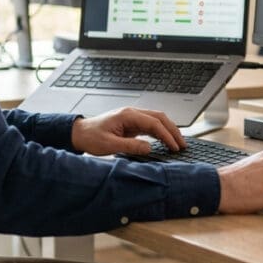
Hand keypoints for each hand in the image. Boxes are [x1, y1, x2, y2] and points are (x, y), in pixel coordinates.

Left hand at [71, 107, 185, 156]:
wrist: (79, 133)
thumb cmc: (91, 137)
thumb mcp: (109, 145)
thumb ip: (130, 146)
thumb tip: (149, 148)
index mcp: (128, 115)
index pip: (154, 123)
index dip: (167, 135)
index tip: (174, 147)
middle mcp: (132, 114)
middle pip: (160, 118)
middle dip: (173, 130)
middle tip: (182, 144)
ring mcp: (132, 118)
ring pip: (157, 121)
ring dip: (168, 131)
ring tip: (178, 144)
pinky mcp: (131, 124)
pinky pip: (150, 126)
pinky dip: (160, 133)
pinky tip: (166, 142)